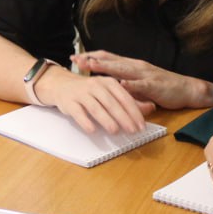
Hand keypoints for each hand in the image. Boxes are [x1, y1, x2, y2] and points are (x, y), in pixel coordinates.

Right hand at [35, 66, 153, 134]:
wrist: (62, 84)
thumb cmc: (90, 91)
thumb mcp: (110, 92)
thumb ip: (130, 101)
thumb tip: (151, 108)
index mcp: (109, 82)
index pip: (125, 98)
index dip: (134, 112)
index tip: (142, 125)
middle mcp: (95, 86)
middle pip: (112, 103)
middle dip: (123, 117)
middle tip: (132, 131)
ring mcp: (82, 93)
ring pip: (96, 107)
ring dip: (106, 120)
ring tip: (115, 131)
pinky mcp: (69, 102)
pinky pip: (78, 113)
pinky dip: (85, 121)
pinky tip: (92, 130)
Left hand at [71, 50, 212, 109]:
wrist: (188, 89)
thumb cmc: (163, 87)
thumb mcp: (139, 83)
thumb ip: (124, 83)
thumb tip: (107, 85)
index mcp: (132, 65)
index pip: (108, 58)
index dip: (91, 57)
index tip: (76, 58)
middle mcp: (136, 66)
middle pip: (110, 60)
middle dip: (92, 59)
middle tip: (75, 59)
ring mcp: (145, 74)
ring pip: (122, 69)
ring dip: (105, 66)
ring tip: (90, 65)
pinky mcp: (154, 85)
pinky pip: (140, 84)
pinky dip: (129, 84)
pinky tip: (119, 84)